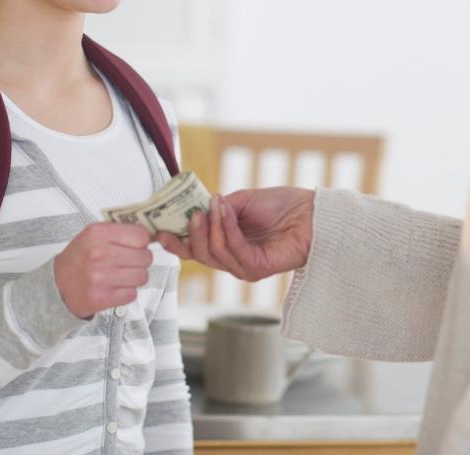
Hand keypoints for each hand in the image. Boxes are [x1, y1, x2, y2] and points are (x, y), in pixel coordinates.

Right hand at [53, 222, 153, 318]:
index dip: (142, 242)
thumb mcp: (93, 235)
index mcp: (98, 234)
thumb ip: (120, 232)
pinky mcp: (102, 297)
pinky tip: (116, 287)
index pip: (141, 235)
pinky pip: (132, 294)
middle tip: (128, 262)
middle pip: (145, 257)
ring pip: (142, 276)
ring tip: (122, 275)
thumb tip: (150, 235)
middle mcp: (99, 254)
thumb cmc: (78, 259)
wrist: (57, 285)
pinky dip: (127, 292)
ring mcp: (101, 277)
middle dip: (140, 261)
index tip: (137, 245)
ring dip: (135, 277)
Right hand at [158, 187, 314, 281]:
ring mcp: (245, 267)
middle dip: (193, 234)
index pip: (194, 250)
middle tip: (194, 213)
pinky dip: (227, 229)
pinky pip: (234, 250)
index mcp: (225, 245)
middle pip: (200, 255)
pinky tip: (227, 212)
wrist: (310, 211)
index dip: (176, 243)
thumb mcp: (239, 201)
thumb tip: (193, 210)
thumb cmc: (280, 205)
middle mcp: (233, 260)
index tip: (159, 231)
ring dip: (212, 227)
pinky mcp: (258, 268)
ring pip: (214, 254)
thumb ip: (216, 209)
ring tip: (215, 206)